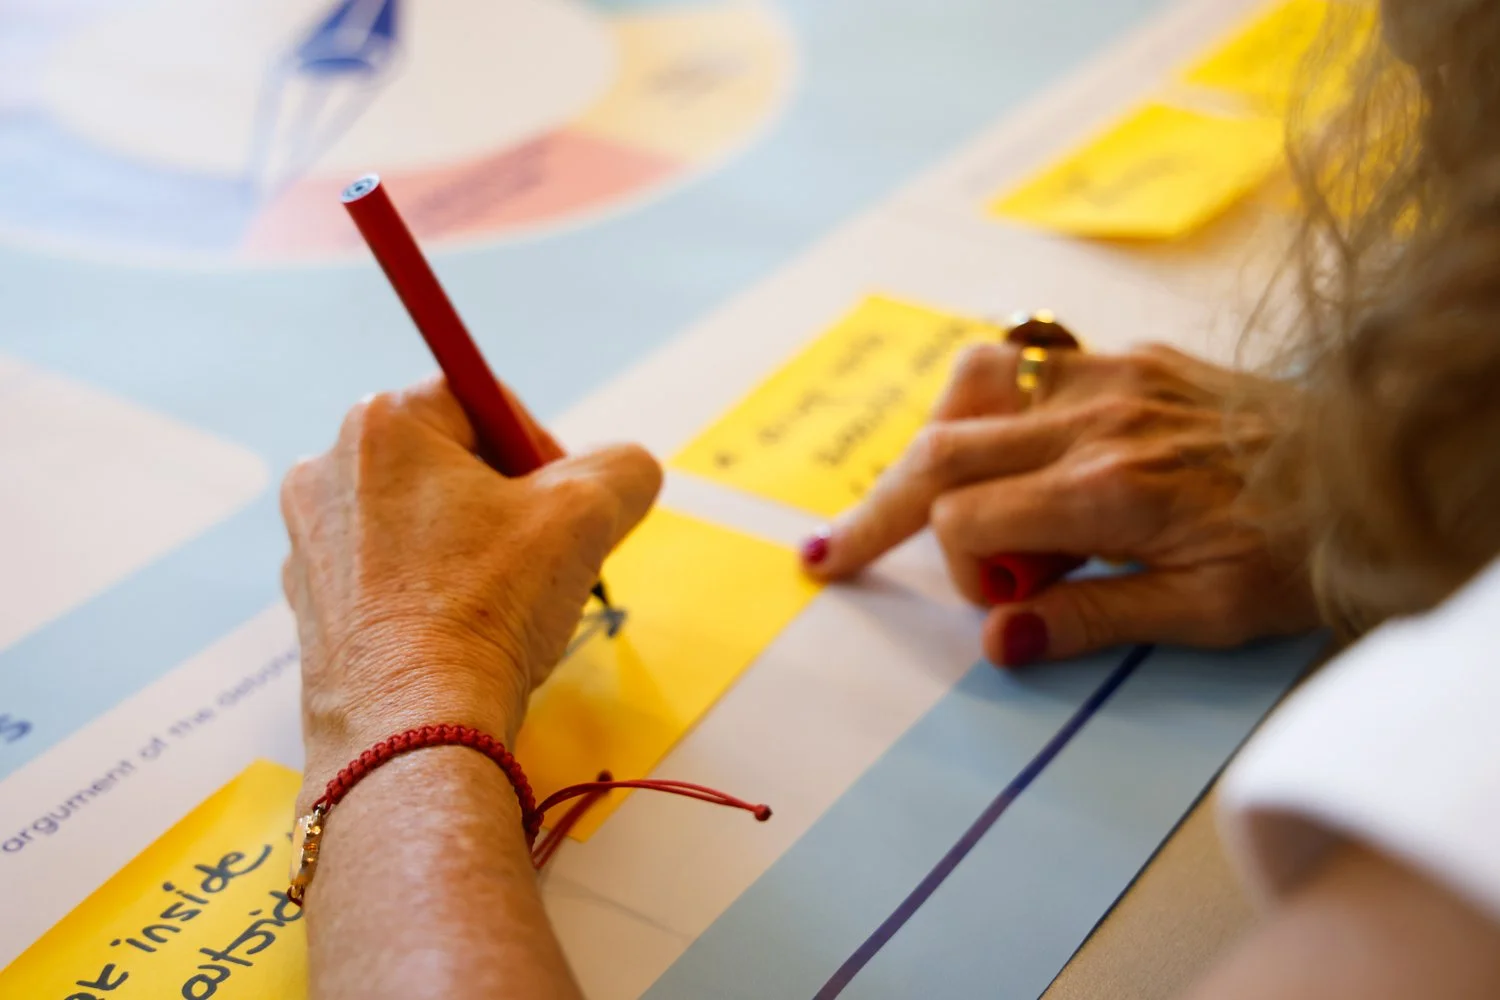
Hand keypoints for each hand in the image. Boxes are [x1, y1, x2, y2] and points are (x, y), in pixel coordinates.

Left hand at [281, 376, 661, 791]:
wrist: (411, 733)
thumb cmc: (486, 608)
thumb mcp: (586, 515)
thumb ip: (622, 467)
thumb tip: (625, 471)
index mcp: (382, 423)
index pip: (482, 401)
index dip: (540, 447)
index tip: (565, 505)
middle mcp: (328, 469)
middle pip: (448, 460)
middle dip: (506, 502)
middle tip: (542, 556)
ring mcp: (310, 542)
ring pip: (421, 521)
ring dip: (472, 548)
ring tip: (503, 603)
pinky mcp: (311, 606)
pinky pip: (390, 575)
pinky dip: (433, 593)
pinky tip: (463, 635)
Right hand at [802, 343, 1316, 665]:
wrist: (1379, 466)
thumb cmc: (1299, 549)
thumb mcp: (1207, 614)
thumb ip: (1091, 620)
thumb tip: (997, 638)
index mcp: (1113, 489)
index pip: (969, 521)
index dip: (964, 575)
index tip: (1003, 605)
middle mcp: (1097, 417)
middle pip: (941, 449)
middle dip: (881, 511)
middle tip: (832, 553)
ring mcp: (1112, 373)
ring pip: (969, 382)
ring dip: (931, 442)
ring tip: (929, 490)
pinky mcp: (1129, 355)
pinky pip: (1023, 359)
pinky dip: (985, 404)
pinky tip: (1000, 444)